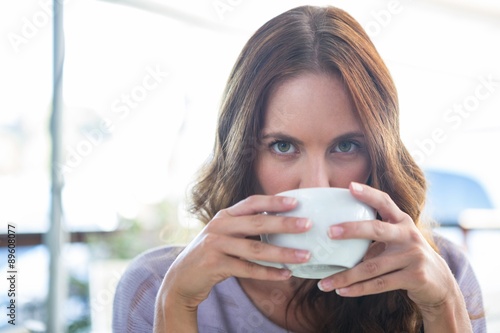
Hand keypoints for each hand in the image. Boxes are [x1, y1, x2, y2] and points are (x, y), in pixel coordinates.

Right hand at [157, 195, 312, 309]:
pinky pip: (248, 270)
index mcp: (225, 215)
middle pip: (257, 223)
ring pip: (256, 249)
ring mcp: (216, 245)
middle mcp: (219, 226)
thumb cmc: (211, 253)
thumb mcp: (224, 233)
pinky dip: (269, 273)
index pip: (252, 202)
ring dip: (283, 253)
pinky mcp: (215, 265)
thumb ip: (245, 226)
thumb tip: (281, 222)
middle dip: (285, 223)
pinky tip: (286, 274)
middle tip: (308, 225)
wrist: (182, 277)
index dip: (274, 201)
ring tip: (305, 255)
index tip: (296, 201)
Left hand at [317, 182, 466, 319]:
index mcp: (402, 221)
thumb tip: (334, 233)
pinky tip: (341, 291)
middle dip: (352, 229)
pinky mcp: (415, 277)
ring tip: (324, 283)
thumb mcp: (396, 239)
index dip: (368, 193)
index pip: (385, 202)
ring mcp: (413, 256)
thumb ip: (374, 233)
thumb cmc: (406, 257)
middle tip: (329, 232)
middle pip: (377, 230)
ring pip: (372, 266)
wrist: (440, 284)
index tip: (349, 186)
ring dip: (345, 276)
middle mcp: (409, 235)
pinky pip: (380, 284)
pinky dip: (358, 289)